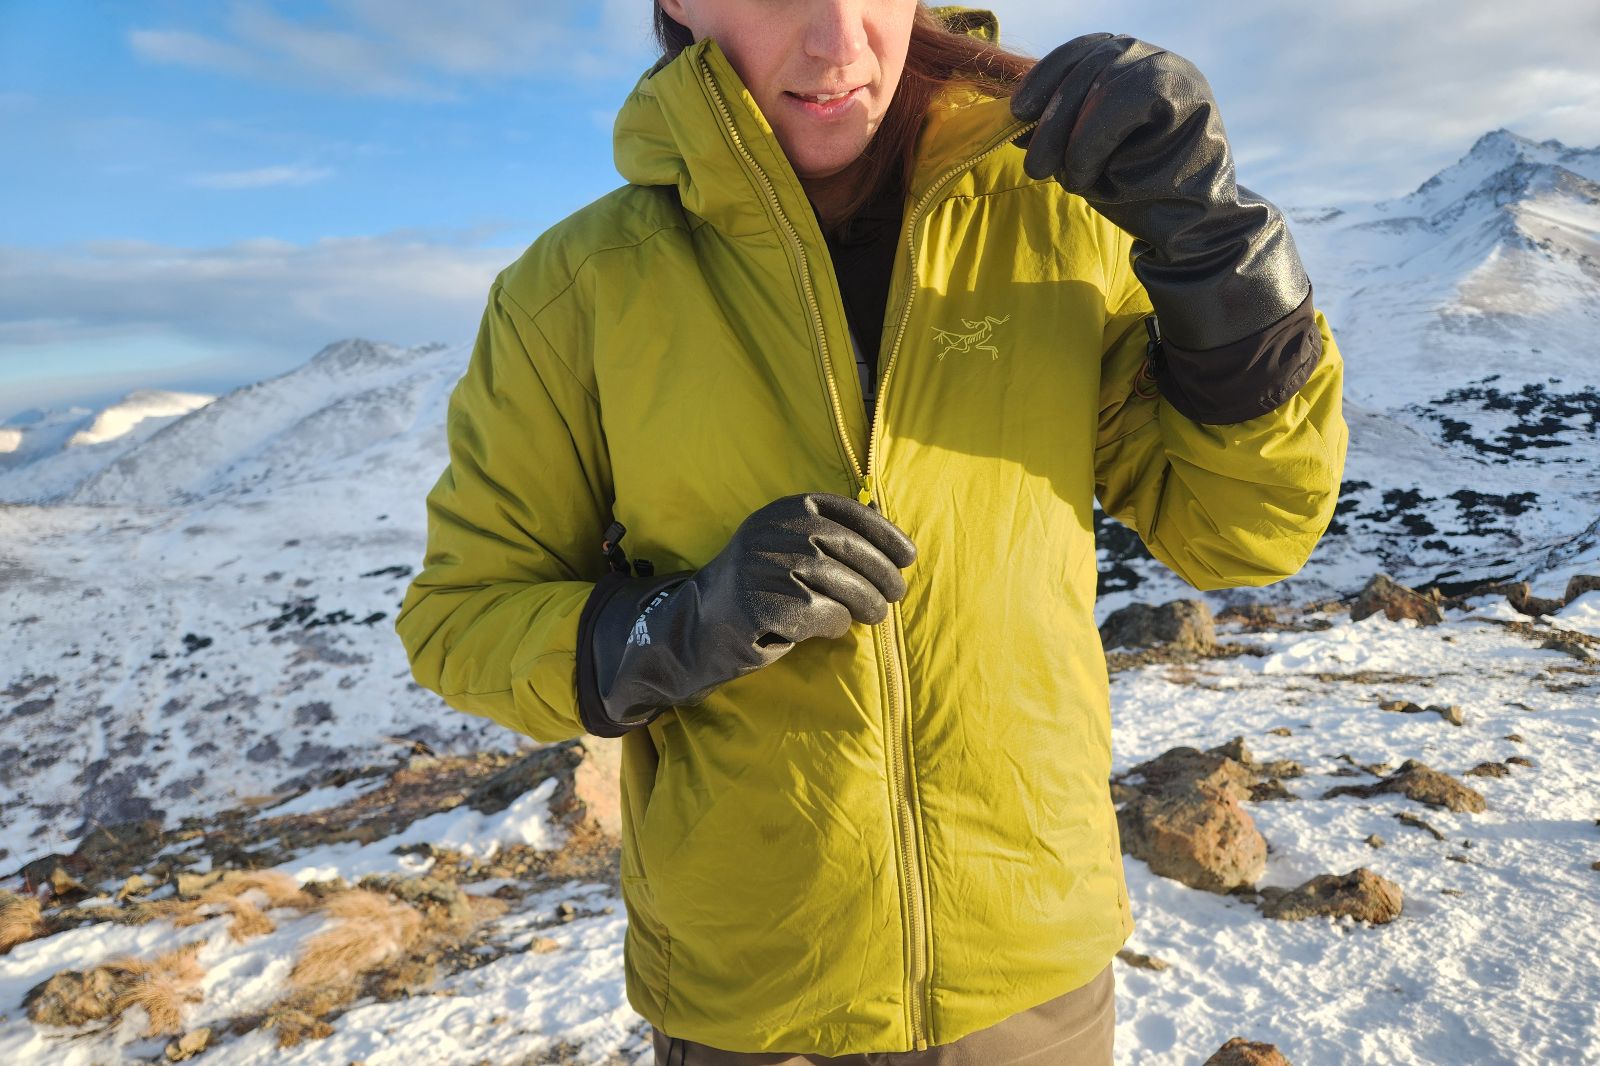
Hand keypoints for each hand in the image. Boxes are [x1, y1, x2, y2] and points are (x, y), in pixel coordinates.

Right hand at [575, 492, 916, 734]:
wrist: (696, 627)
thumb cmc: (758, 590)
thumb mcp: (786, 548)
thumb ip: (827, 539)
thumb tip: (892, 550)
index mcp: (781, 510)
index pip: (845, 510)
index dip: (883, 532)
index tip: (908, 556)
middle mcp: (770, 532)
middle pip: (847, 548)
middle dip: (881, 573)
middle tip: (896, 595)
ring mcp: (762, 567)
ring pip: (838, 582)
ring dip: (865, 602)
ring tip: (872, 616)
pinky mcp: (759, 604)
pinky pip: (819, 614)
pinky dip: (834, 623)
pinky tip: (831, 628)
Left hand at [1010, 33, 1308, 350]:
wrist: (1189, 226)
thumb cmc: (1135, 190)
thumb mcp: (1083, 153)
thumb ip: (1057, 129)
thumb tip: (1014, 117)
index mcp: (1124, 64)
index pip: (1078, 53)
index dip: (1043, 77)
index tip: (1018, 112)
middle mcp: (1150, 57)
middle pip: (1088, 65)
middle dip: (1052, 119)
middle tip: (1035, 168)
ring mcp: (1173, 69)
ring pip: (1106, 78)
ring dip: (1073, 134)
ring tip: (1071, 178)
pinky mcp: (1187, 91)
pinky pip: (1126, 96)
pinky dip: (1095, 137)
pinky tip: (1088, 172)